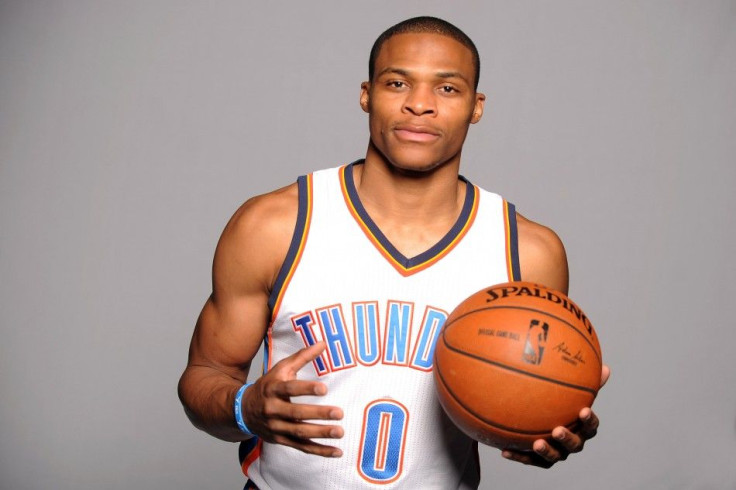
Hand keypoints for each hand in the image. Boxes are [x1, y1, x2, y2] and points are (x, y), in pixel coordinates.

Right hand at [241, 342, 343, 456]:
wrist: (243, 410)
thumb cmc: (268, 386)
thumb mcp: (281, 369)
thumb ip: (302, 357)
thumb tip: (323, 343)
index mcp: (273, 389)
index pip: (290, 389)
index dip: (306, 389)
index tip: (324, 388)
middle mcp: (273, 410)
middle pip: (296, 414)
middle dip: (318, 414)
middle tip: (339, 413)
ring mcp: (277, 427)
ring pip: (300, 433)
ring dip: (321, 433)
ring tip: (340, 431)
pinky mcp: (282, 440)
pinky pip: (302, 447)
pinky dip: (320, 451)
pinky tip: (337, 451)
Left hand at [502, 364, 610, 467]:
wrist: (542, 422)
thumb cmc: (562, 405)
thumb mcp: (572, 393)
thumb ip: (585, 383)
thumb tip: (606, 368)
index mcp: (582, 428)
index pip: (591, 426)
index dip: (589, 420)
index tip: (584, 410)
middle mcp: (573, 442)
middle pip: (575, 445)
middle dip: (567, 439)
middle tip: (557, 430)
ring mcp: (558, 453)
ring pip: (555, 456)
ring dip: (546, 451)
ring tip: (536, 443)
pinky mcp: (540, 459)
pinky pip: (530, 460)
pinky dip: (519, 456)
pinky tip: (505, 450)